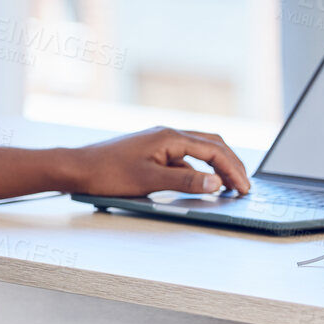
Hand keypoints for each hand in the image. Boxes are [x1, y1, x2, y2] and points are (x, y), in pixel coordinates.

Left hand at [65, 127, 250, 196]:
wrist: (78, 168)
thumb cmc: (107, 173)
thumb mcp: (150, 181)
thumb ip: (185, 182)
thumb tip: (216, 182)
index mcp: (170, 137)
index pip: (213, 151)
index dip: (232, 170)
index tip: (244, 188)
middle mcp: (167, 135)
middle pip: (212, 145)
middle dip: (231, 164)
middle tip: (245, 186)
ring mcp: (160, 143)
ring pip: (199, 152)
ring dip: (216, 167)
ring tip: (230, 185)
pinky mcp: (153, 152)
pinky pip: (184, 160)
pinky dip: (198, 172)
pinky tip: (201, 185)